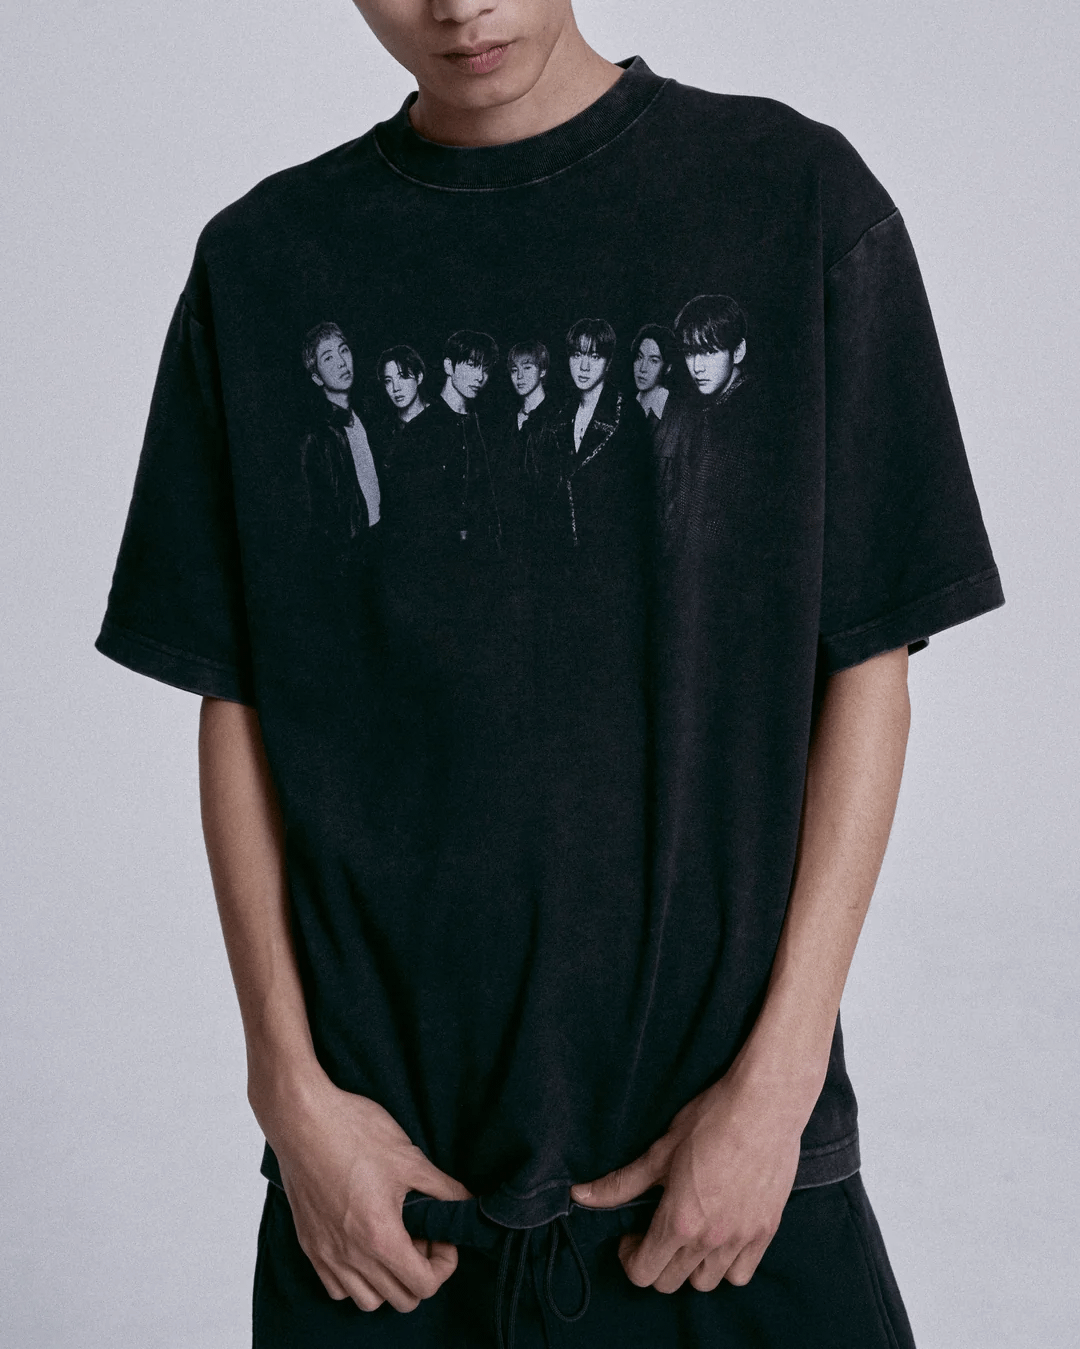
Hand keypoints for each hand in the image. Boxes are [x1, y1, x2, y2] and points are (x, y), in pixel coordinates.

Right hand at [262, 1076, 471, 1312]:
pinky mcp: (309, 1246)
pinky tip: (364, 1246)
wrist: (302, 1120)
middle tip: (423, 1238)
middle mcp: (352, 1257)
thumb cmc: (353, 1133)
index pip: (424, 1286)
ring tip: (394, 1242)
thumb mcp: (409, 1158)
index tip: (443, 1238)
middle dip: (422, 1274)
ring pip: (368, 1301)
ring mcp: (326, 1255)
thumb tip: (467, 1202)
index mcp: (381, 1237)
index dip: (445, 1264)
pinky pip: (336, 1288)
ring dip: (389, 1282)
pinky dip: (356, 1280)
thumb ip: (444, 1188)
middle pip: (401, 1300)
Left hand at [570, 1069, 805, 1292]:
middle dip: (654, 1261)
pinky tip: (718, 1239)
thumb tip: (579, 1195)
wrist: (764, 1107)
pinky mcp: (766, 1233)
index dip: (629, 1257)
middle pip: (670, 1283)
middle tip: (654, 1231)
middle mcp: (710, 1240)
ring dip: (689, 1267)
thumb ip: (621, 1183)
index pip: (643, 1273)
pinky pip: (741, 1275)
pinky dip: (725, 1267)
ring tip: (687, 1234)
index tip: (630, 1235)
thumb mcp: (660, 1151)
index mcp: (680, 1221)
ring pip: (706, 1283)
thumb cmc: (710, 1120)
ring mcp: (741, 1239)